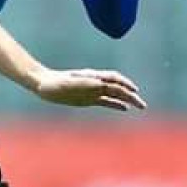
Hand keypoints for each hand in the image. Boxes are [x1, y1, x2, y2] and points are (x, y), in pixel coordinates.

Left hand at [32, 67, 146, 111]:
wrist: (44, 84)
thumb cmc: (54, 83)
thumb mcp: (68, 83)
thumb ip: (84, 83)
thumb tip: (100, 82)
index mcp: (92, 77)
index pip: (114, 81)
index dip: (125, 85)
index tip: (135, 92)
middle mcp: (95, 83)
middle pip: (118, 88)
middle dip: (131, 96)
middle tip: (143, 105)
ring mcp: (93, 91)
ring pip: (114, 95)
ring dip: (127, 100)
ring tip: (140, 106)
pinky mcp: (88, 99)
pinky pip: (106, 101)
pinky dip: (116, 104)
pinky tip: (124, 109)